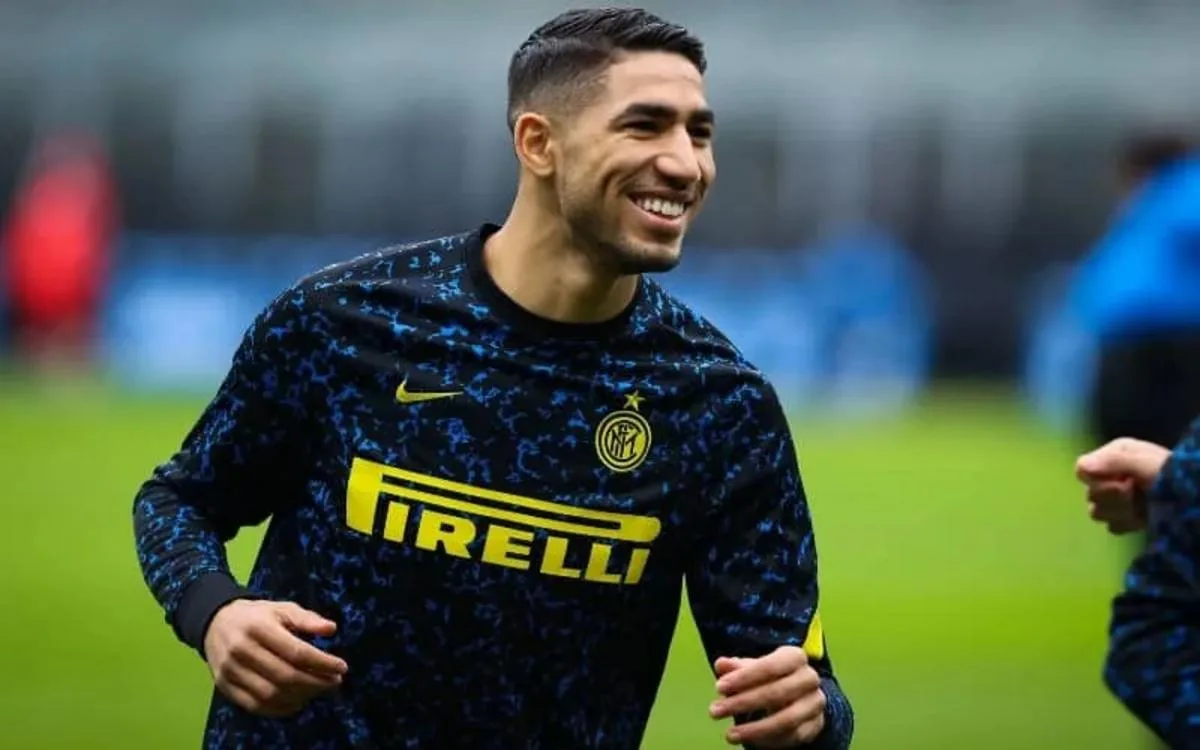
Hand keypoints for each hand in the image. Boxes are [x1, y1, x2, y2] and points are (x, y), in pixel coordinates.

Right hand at [204, 600, 348, 717]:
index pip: (296, 652)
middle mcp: (241, 650)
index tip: (341, 667)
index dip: (322, 662)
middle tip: (334, 682)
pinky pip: (255, 706)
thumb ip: (307, 618)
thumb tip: (331, 629)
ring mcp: (230, 671)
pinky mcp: (225, 687)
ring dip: (301, 696)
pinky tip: (298, 701)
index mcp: (258, 627)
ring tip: (318, 690)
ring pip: (271, 694)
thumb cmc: (257, 616)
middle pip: (285, 676)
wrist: (216, 622)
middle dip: (316, 682)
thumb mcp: (282, 608)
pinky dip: (280, 708)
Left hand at [709, 646, 824, 746]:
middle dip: (743, 703)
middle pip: (777, 693)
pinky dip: (769, 741)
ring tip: (729, 735)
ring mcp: (815, 703)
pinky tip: (748, 740)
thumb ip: (736, 667)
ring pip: (786, 720)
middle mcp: (809, 678)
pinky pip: (792, 737)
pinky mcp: (815, 725)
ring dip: (755, 729)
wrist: (799, 693)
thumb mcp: (753, 667)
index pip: (771, 666)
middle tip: (715, 711)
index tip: (719, 687)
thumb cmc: (769, 676)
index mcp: (795, 657)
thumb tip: (721, 665)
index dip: (744, 678)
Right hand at [1075, 438, 1171, 534]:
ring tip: (1142, 507)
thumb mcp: (1145, 461)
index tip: (1123, 481)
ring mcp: (1117, 499)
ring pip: (1097, 512)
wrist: (1194, 499)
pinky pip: (1112, 527)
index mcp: (1114, 456)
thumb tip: (1082, 466)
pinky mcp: (1125, 519)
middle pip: (1090, 494)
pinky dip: (1128, 524)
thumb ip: (1114, 460)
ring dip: (1121, 512)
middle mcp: (1112, 475)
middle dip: (1115, 498)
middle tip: (1137, 494)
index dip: (1099, 479)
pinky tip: (1143, 519)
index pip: (1083, 470)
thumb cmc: (1174, 474)